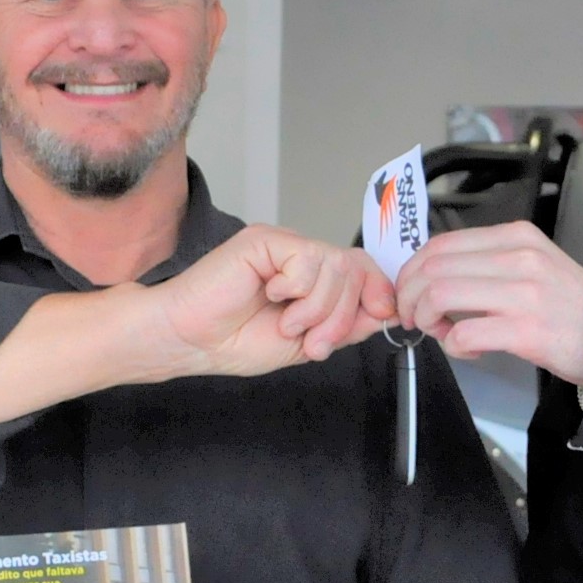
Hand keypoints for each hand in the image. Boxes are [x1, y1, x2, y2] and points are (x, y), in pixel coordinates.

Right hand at [153, 226, 396, 379]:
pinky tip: (270, 294)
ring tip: (287, 323)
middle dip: (342, 315)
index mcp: (312, 279)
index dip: (379, 291)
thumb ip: (347, 325)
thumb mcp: (308, 342)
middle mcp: (301, 257)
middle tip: (313, 342)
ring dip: (317, 307)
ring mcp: (284, 246)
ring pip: (335, 266)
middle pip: (355, 270)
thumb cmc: (237, 341)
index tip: (382, 316)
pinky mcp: (266, 240)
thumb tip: (388, 312)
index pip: (363, 269)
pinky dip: (296, 287)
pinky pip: (308, 258)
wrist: (194, 341)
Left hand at [393, 221, 582, 385]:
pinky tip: (470, 350)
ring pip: (440, 296)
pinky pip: (464, 334)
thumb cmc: (569, 306)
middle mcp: (519, 258)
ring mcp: (524, 293)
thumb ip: (489, 261)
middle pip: (433, 268)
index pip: (441, 243)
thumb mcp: (534, 263)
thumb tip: (433, 273)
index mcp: (517, 237)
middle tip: (415, 318)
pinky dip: (454, 346)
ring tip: (441, 332)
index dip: (411, 270)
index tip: (409, 292)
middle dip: (410, 297)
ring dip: (427, 319)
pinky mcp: (527, 330)